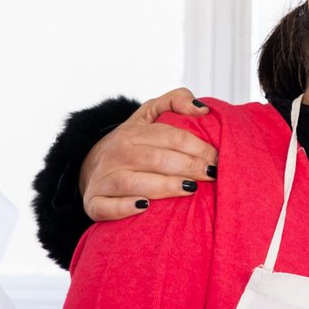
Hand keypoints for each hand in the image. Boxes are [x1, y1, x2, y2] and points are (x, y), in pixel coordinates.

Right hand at [79, 88, 216, 220]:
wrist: (91, 165)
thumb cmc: (132, 142)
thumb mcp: (149, 114)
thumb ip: (176, 101)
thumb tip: (202, 110)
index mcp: (132, 131)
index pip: (169, 136)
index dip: (197, 146)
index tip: (217, 157)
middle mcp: (116, 153)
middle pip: (156, 159)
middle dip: (188, 166)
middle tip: (212, 174)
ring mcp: (104, 178)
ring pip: (134, 182)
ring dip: (164, 186)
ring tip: (190, 189)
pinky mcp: (94, 202)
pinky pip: (106, 206)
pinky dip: (124, 207)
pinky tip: (145, 207)